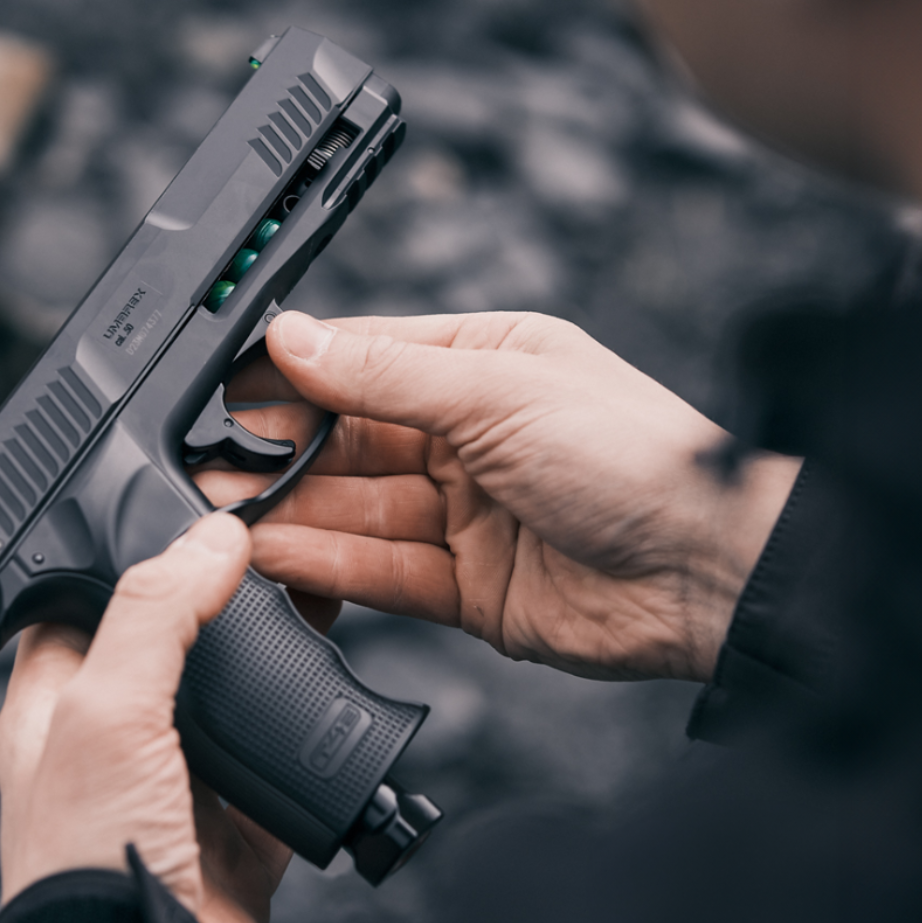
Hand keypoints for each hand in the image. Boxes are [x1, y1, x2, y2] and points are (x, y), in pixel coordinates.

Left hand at [0, 514, 290, 922]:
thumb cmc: (87, 861)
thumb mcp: (107, 712)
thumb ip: (154, 615)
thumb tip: (211, 538)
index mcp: (58, 705)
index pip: (89, 596)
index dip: (135, 549)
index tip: (194, 507)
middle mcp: (116, 742)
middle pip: (173, 643)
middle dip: (221, 598)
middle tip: (273, 546)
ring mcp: (179, 787)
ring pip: (235, 700)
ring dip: (275, 658)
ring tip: (315, 600)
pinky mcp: (237, 834)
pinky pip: (284, 768)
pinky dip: (315, 736)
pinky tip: (339, 700)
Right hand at [199, 311, 800, 682]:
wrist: (712, 573)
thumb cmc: (638, 457)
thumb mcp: (499, 392)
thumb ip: (386, 375)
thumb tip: (293, 335)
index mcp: (484, 362)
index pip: (364, 359)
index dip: (293, 373)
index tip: (221, 386)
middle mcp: (470, 434)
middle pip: (350, 440)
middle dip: (280, 453)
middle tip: (209, 464)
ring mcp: (467, 512)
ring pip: (357, 508)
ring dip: (292, 513)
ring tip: (223, 517)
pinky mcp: (469, 587)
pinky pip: (383, 570)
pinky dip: (331, 566)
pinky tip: (278, 557)